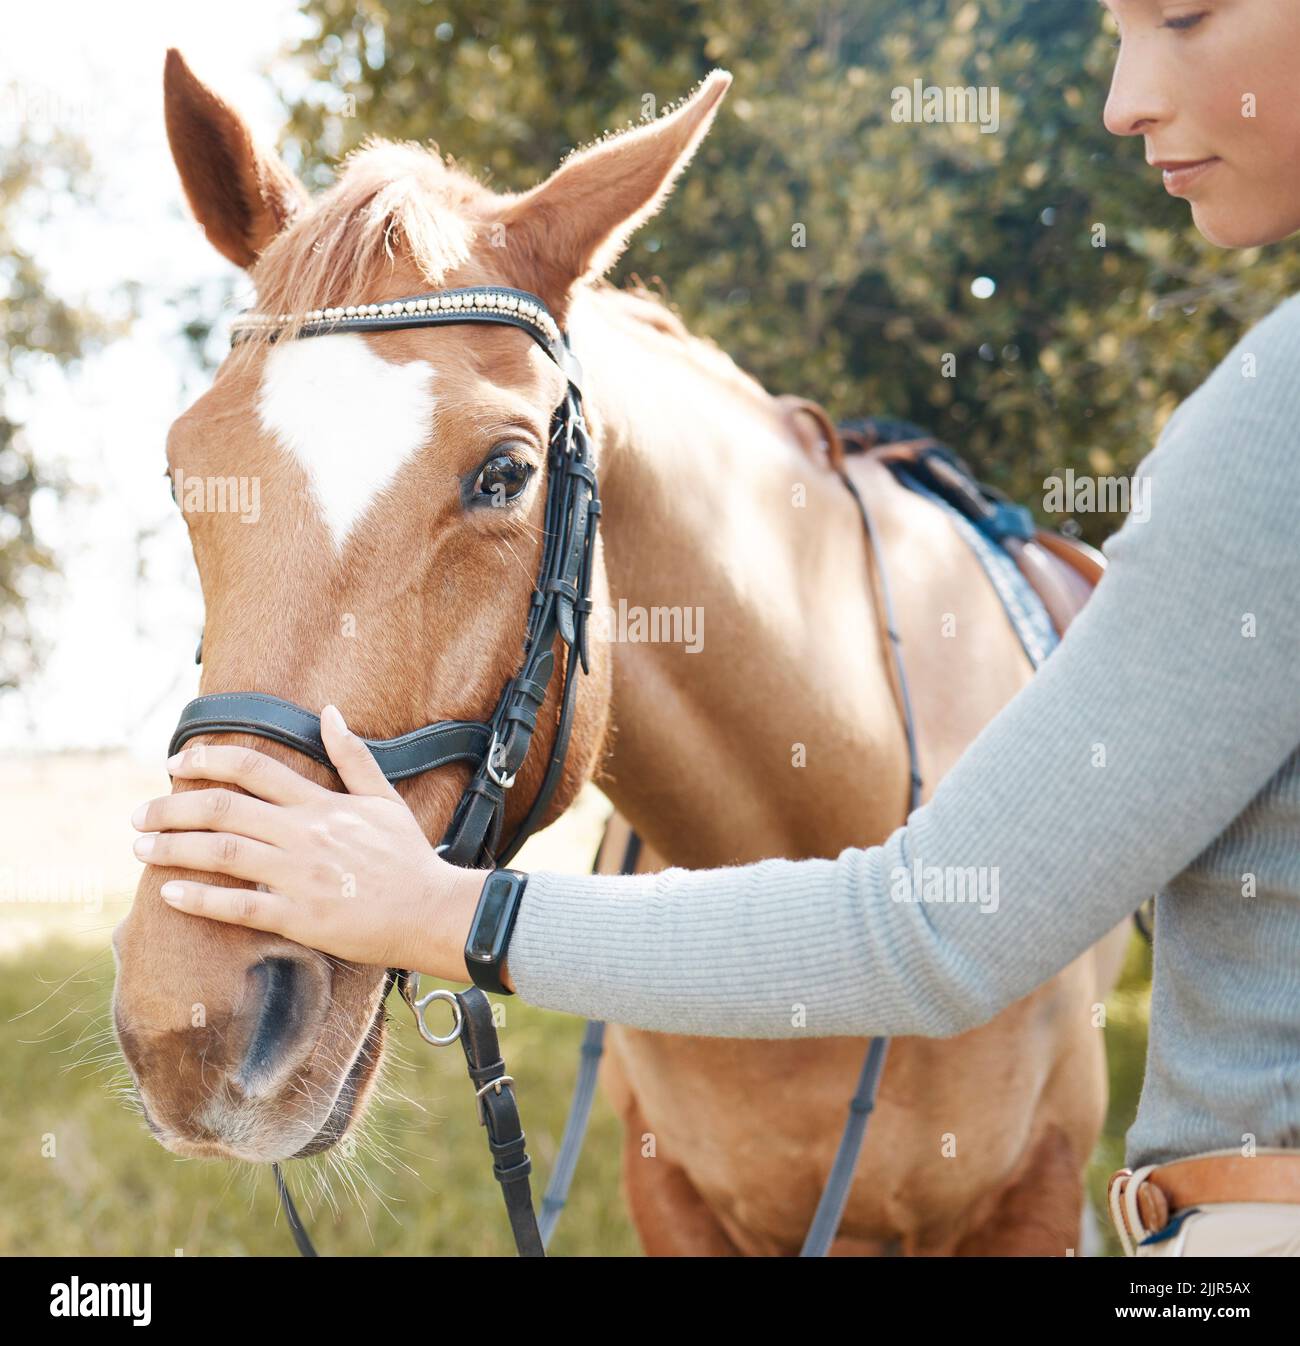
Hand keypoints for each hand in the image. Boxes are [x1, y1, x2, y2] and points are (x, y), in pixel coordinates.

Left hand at [131, 704, 489, 980]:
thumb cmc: (408, 857)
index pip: (253, 768)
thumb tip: (329, 712)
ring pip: (221, 853)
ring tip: (140, 848)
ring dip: (173, 847)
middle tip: (139, 814)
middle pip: (224, 808)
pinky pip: (238, 906)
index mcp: (321, 804)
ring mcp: (299, 876)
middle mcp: (303, 834)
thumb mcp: (384, 798)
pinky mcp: (298, 916)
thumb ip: (352, 756)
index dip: (208, 760)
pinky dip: (200, 899)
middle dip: (172, 807)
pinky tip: (169, 894)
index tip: (176, 764)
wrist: (430, 910)